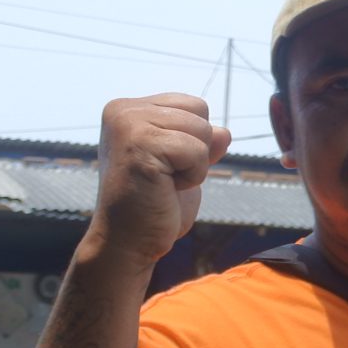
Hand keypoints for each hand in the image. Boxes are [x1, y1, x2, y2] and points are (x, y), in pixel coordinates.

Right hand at [86, 94, 233, 265]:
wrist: (127, 242)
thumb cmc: (153, 207)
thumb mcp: (182, 167)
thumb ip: (200, 144)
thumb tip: (224, 132)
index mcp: (128, 109)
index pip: (193, 104)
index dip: (193, 140)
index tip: (164, 166)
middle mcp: (123, 111)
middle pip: (199, 111)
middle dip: (196, 149)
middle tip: (164, 177)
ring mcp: (128, 125)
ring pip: (202, 130)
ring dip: (194, 164)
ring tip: (163, 182)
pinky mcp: (140, 146)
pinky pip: (197, 151)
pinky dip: (193, 176)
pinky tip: (164, 189)